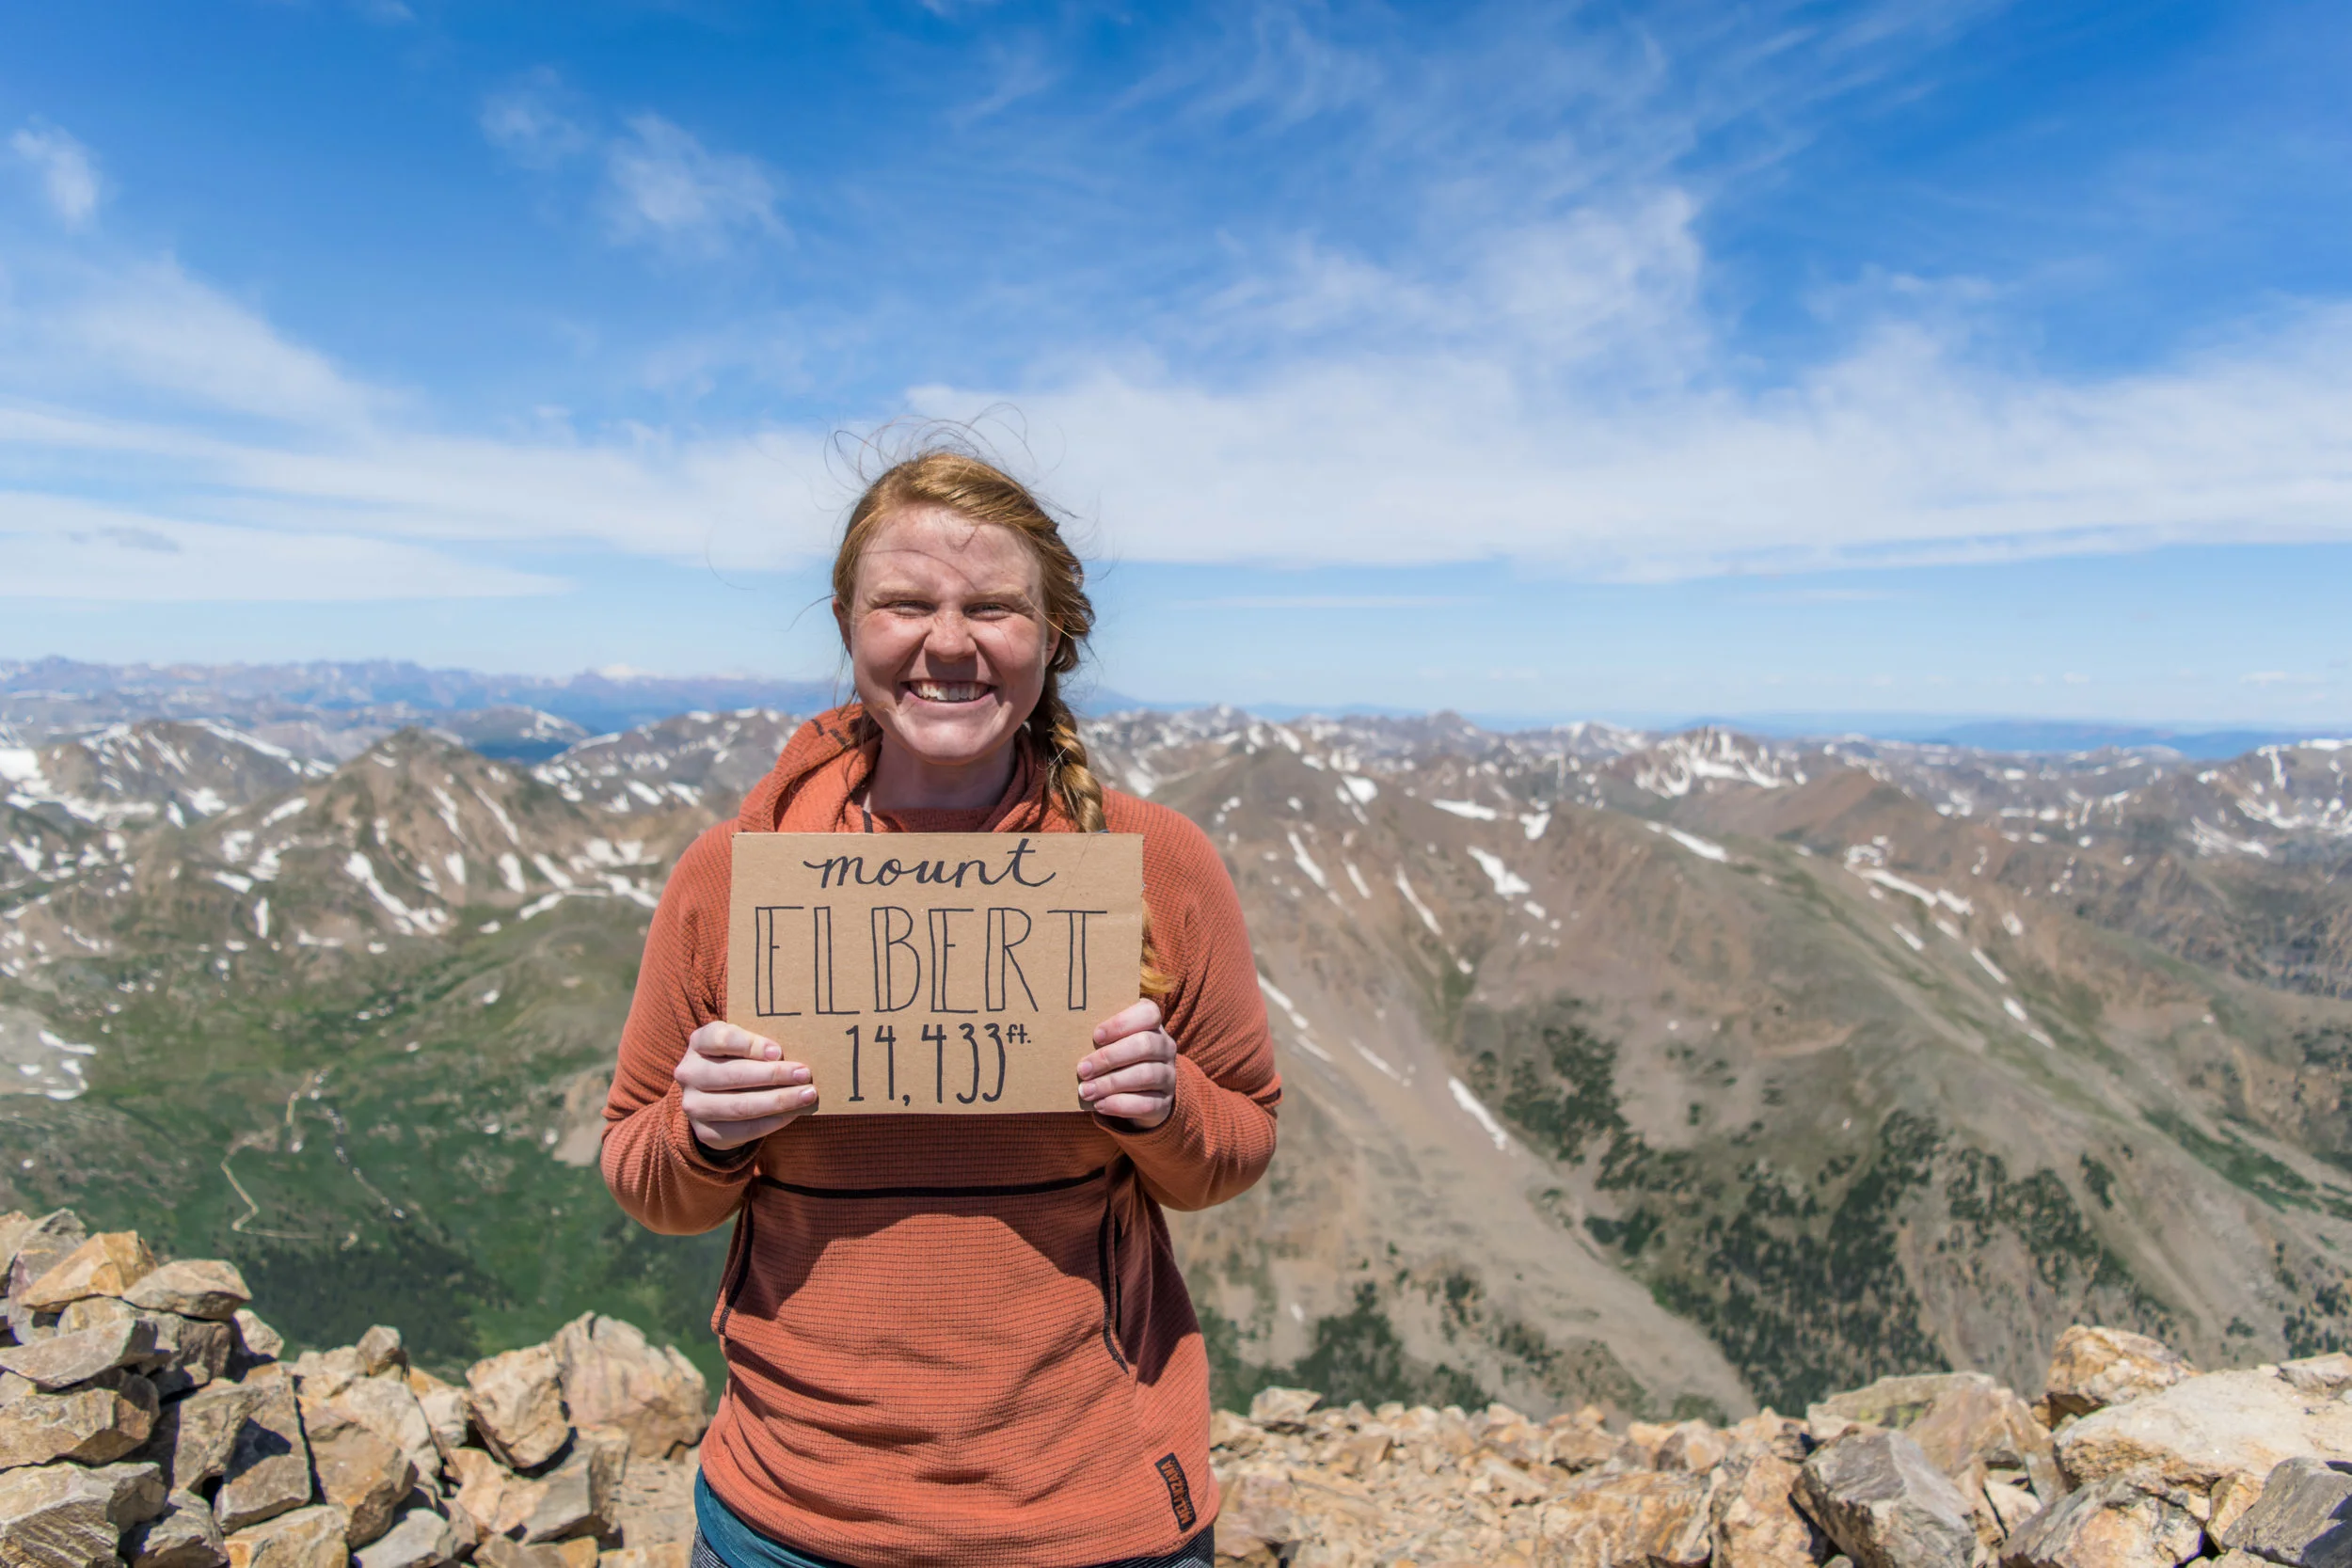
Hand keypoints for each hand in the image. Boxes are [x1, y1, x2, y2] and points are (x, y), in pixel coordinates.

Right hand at [675, 1022, 816, 1150]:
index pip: (720, 1039)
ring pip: (740, 1106)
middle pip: (734, 1075)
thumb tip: (788, 1056)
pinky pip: (743, 1130)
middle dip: (774, 1075)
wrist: (712, 1097)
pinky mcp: (706, 1131)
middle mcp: (689, 1073)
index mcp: (698, 1043)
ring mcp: (694, 1105)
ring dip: (779, 1101)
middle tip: (804, 1073)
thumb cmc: (736, 1060)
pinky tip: (793, 1113)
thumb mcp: (740, 1043)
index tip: (778, 1051)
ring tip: (807, 1094)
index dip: (750, 1045)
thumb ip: (758, 1044)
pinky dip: (772, 1121)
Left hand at [1077, 1000, 1177, 1128]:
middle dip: (1109, 1057)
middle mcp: (1165, 1047)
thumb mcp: (1112, 1042)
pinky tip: (1100, 1104)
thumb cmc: (1118, 1058)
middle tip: (1083, 1069)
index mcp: (1153, 1025)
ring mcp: (1168, 1075)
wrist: (1141, 1093)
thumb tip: (1070, 1035)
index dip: (1122, 1023)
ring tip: (1086, 1090)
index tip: (1096, 1035)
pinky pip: (1146, 1103)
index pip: (1148, 1014)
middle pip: (1144, 1045)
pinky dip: (1120, 1104)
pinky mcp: (1164, 1102)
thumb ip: (1101, 1037)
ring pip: (1145, 1075)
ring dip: (1111, 1083)